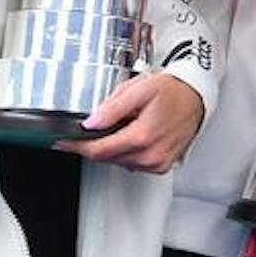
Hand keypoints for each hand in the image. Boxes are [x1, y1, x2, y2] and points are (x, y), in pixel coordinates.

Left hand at [57, 72, 203, 172]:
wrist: (195, 98)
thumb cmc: (171, 91)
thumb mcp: (138, 90)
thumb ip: (112, 108)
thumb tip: (90, 123)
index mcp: (142, 136)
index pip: (99, 150)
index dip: (76, 146)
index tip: (60, 143)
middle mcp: (150, 155)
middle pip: (106, 158)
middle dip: (95, 143)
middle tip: (98, 123)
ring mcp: (156, 163)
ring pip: (118, 162)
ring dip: (112, 147)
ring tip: (125, 124)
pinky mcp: (160, 166)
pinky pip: (132, 163)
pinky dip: (126, 151)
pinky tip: (134, 134)